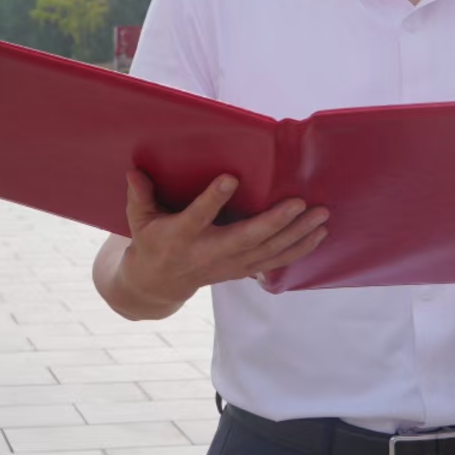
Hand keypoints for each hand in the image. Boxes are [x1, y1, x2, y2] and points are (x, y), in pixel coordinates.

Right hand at [115, 171, 328, 314]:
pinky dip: (299, 249)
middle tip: (300, 203)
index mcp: (180, 236)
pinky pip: (275, 262)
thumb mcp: (138, 220)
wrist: (158, 284)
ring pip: (268, 252)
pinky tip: (319, 234)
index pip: (197, 217)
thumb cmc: (151, 241)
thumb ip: (139, 195)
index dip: (212, 199)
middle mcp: (208, 252)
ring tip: (321, 215)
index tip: (230, 178)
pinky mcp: (241, 270)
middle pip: (246, 239)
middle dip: (275, 222)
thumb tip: (134, 170)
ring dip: (297, 235)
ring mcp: (228, 265)